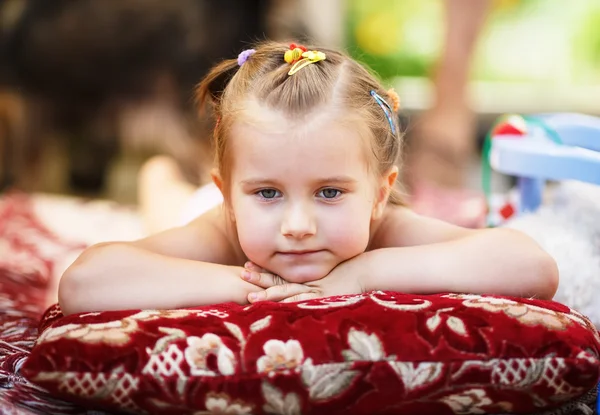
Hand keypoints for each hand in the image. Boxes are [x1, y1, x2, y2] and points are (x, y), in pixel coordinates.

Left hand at [241, 257, 364, 302]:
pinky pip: (305, 301)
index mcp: (304, 278)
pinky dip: (292, 304)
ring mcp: (314, 290)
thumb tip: (296, 286)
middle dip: (260, 279)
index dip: (263, 271)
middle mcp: (306, 283)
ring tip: (251, 297)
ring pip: (288, 292)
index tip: (246, 266)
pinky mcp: (324, 297)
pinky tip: (280, 307)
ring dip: (269, 294)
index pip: (279, 274)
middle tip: (243, 274)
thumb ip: (311, 280)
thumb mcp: (326, 275)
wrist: (366, 271)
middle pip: (279, 280)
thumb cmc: (348, 272)